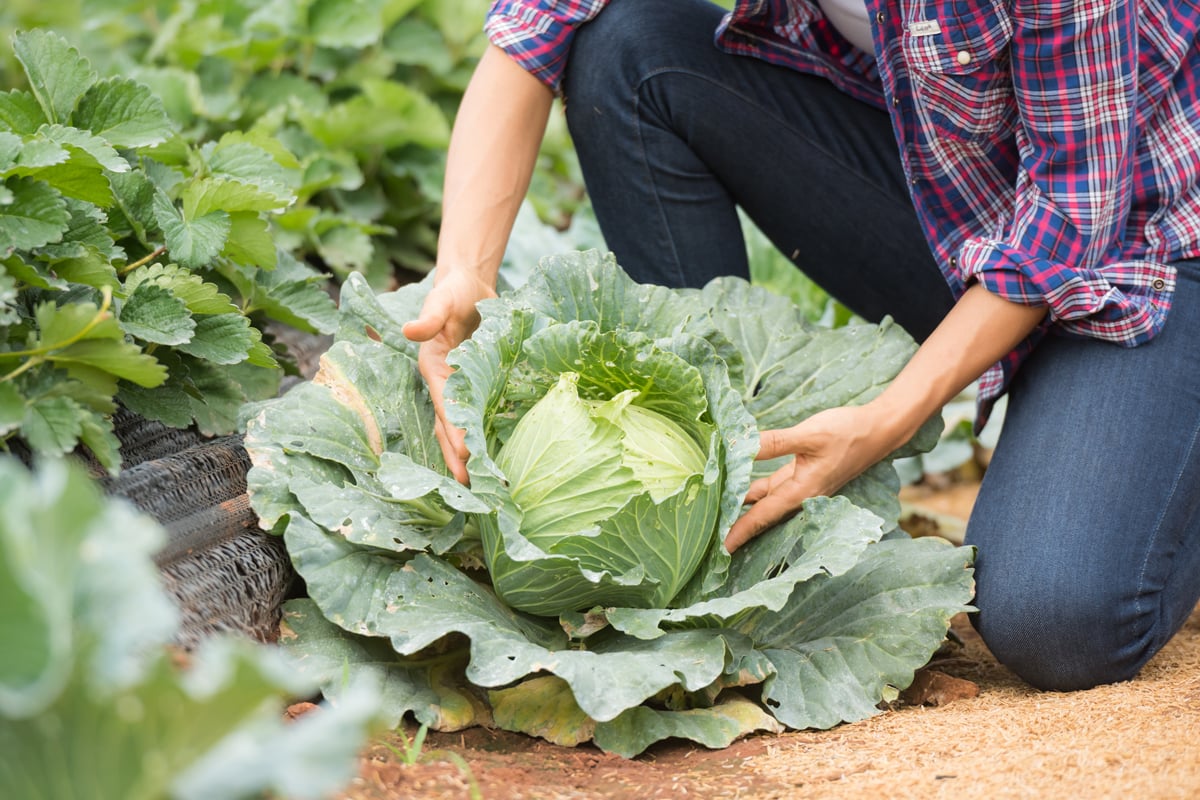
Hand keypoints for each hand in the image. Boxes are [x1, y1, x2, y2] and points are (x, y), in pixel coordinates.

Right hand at [402, 269, 495, 483]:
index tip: (465, 455)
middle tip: (468, 486)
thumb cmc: (453, 291)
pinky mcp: (479, 382)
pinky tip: (495, 452)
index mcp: (434, 368)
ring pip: (462, 425)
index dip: (454, 431)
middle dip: (456, 455)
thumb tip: (409, 331)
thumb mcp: (441, 299)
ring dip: (467, 452)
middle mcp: (445, 382)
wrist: (470, 284)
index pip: (445, 406)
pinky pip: (480, 411)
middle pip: (449, 425)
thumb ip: (429, 317)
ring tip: (478, 482)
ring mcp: (462, 385)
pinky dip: (484, 432)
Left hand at [724, 404, 899, 551]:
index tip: (720, 549)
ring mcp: (800, 485)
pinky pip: (771, 487)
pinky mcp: (801, 473)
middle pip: (761, 516)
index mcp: (802, 492)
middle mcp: (800, 495)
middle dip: (737, 527)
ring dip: (742, 508)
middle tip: (709, 539)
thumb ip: (774, 442)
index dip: (740, 532)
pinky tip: (735, 486)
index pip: (763, 516)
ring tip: (715, 514)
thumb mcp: (809, 435)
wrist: (878, 429)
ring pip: (765, 501)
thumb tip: (741, 446)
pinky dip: (754, 489)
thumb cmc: (848, 433)